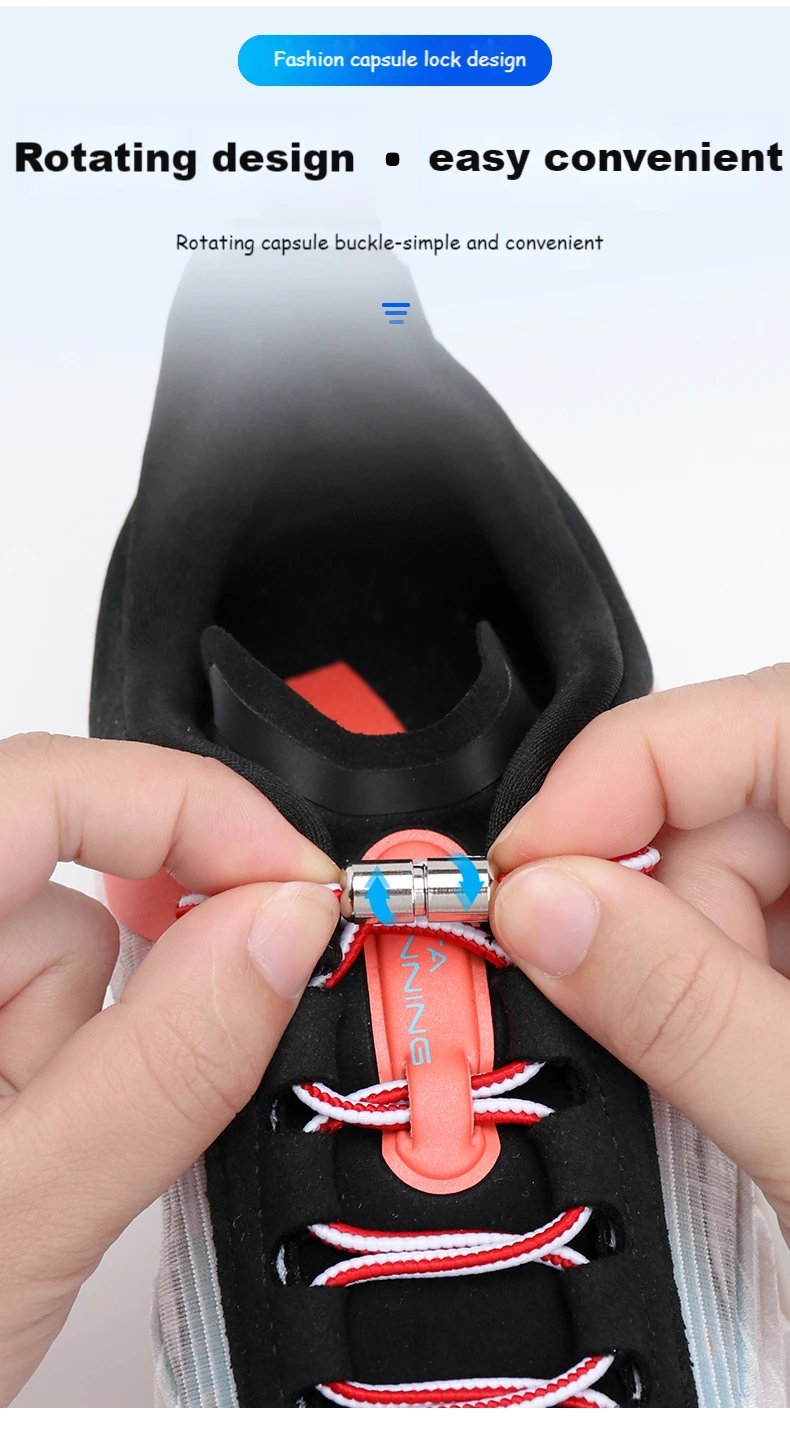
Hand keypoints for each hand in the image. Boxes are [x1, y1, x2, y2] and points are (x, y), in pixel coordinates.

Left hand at [0, 734, 338, 1404]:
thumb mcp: (19, 1221)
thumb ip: (160, 1067)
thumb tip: (285, 928)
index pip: (46, 784)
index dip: (191, 810)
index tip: (299, 888)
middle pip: (64, 865)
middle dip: (139, 970)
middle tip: (175, 1056)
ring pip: (59, 944)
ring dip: (87, 1046)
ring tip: (44, 1166)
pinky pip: (45, 1001)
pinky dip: (69, 1068)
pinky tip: (28, 1155)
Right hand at [489, 667, 789, 1243]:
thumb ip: (681, 1007)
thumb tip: (547, 908)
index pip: (747, 721)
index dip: (611, 783)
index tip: (524, 875)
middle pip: (730, 797)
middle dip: (659, 906)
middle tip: (633, 1011)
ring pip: (738, 869)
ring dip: (697, 965)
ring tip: (745, 1073)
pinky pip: (762, 927)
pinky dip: (730, 991)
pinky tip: (761, 1063)